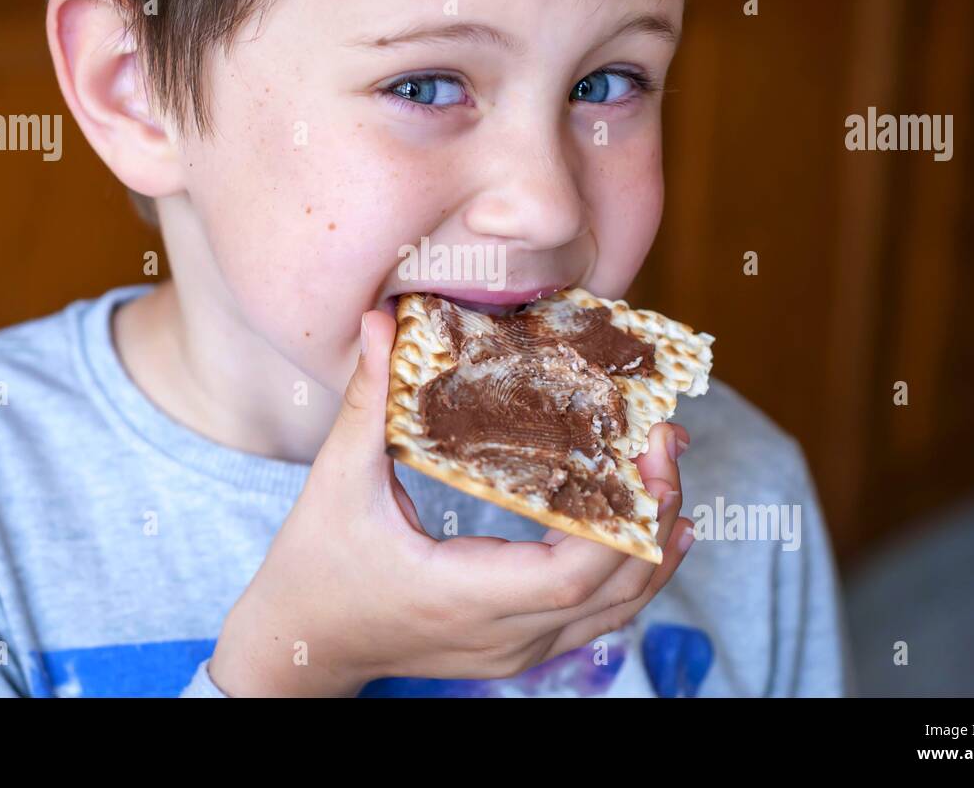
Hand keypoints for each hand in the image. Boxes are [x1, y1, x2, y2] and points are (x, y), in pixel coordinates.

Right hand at [208, 310, 694, 695]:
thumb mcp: (337, 482)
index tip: (645, 455)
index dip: (624, 521)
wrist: (300, 646)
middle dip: (656, 516)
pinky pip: (593, 621)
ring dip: (655, 550)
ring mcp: (513, 651)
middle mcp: (500, 636)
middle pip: (613, 592)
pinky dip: (630, 577)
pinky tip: (656, 537)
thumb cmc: (314, 568)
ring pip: (614, 614)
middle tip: (669, 444)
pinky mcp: (515, 649)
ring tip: (673, 480)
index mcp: (459, 595)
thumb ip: (367, 402)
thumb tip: (381, 322)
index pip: (570, 575)